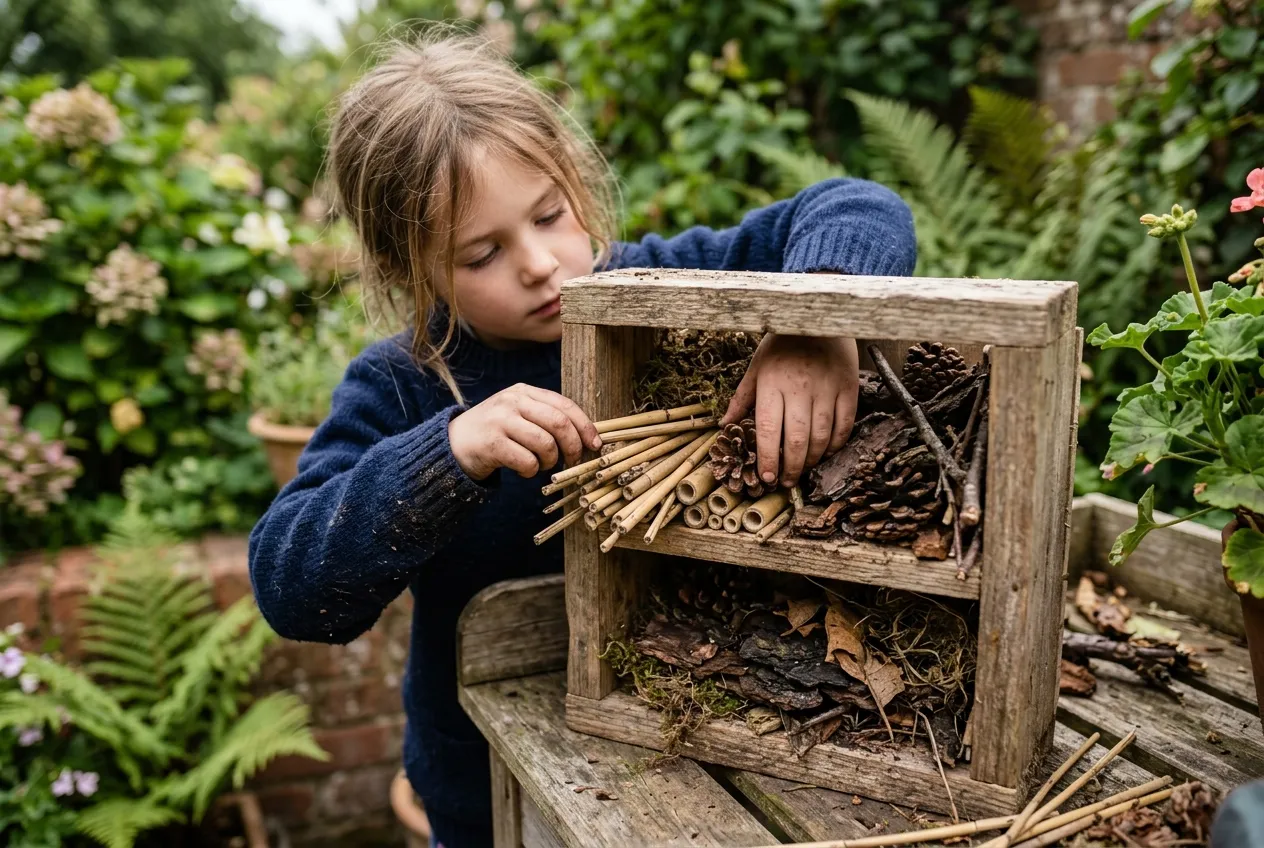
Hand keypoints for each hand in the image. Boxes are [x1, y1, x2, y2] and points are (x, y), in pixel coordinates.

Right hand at [449, 384, 600, 479]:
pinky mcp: (492, 443)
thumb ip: (546, 417)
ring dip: (550, 462)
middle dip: (573, 447)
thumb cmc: (495, 432)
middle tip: (572, 461)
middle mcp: (512, 401)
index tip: (595, 444)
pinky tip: (522, 470)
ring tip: (541, 465)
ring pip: (546, 444)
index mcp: (523, 392)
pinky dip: (531, 471)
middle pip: (559, 424)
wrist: (452, 444)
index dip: (585, 426)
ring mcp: (500, 421)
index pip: (564, 405)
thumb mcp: (518, 414)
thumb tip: (587, 435)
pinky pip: (527, 462)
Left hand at [721, 334, 858, 487]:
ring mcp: (826, 389)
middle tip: (786, 481)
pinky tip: (826, 451)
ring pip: (821, 437)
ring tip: (803, 469)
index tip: (766, 477)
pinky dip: (835, 444)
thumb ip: (741, 398)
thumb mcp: (756, 366)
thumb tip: (723, 425)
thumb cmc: (783, 345)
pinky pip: (844, 425)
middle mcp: (799, 389)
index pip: (767, 430)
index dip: (767, 458)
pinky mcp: (848, 388)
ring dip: (811, 460)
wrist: (820, 318)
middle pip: (795, 440)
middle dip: (790, 468)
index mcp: (772, 384)